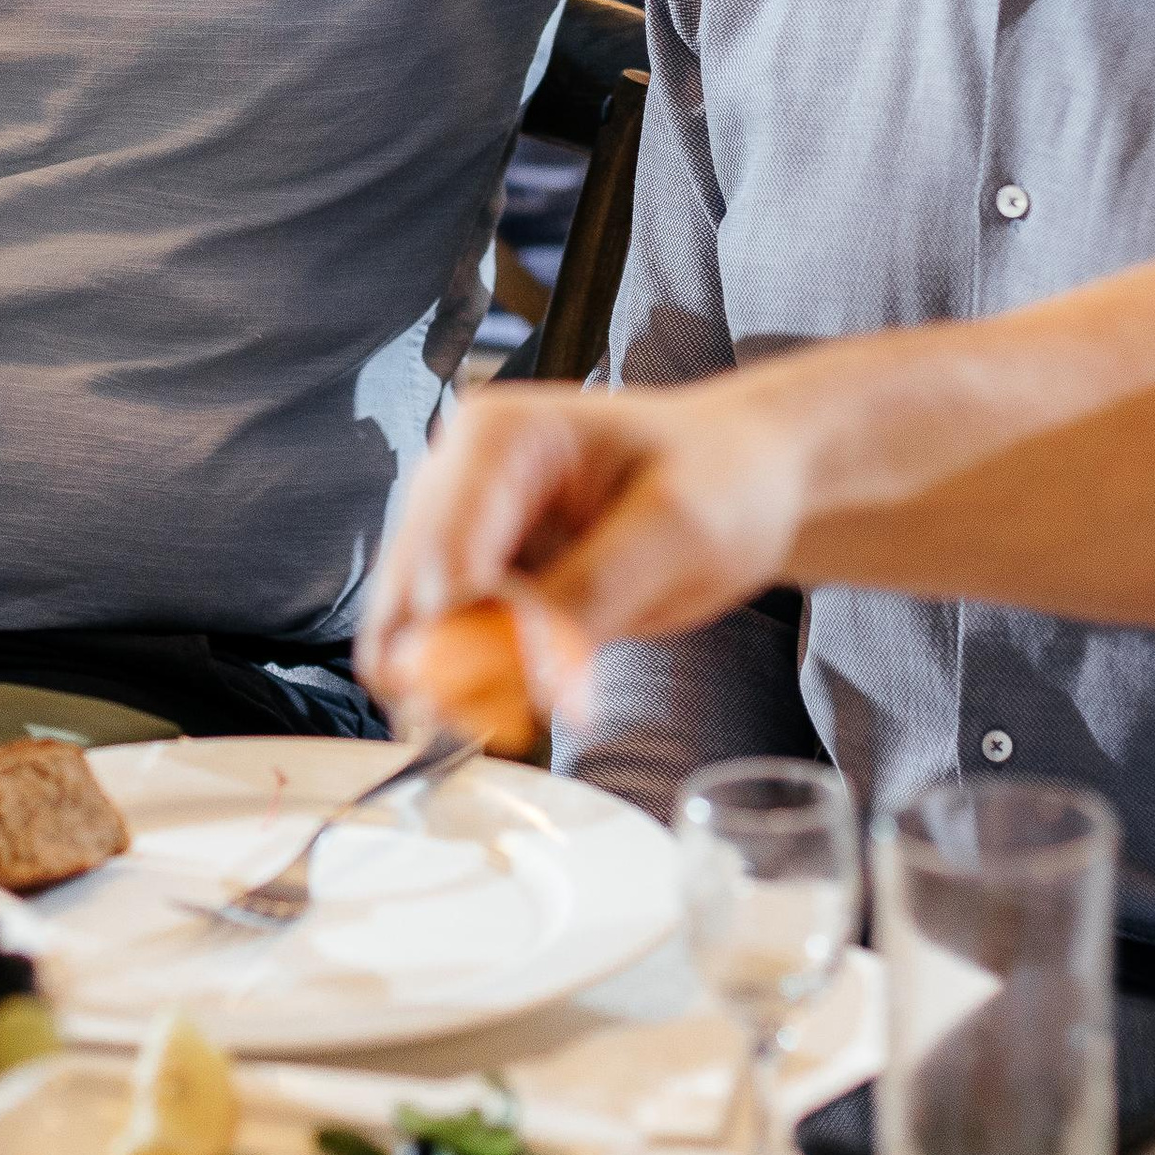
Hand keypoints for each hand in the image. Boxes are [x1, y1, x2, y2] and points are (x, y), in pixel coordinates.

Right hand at [357, 374, 811, 702]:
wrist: (747, 482)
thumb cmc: (721, 478)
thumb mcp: (675, 529)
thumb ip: (588, 595)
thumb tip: (513, 673)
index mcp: (494, 439)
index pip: (439, 557)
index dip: (464, 641)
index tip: (524, 690)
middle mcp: (456, 479)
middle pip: (407, 598)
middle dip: (451, 670)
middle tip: (519, 715)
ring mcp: (461, 532)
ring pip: (409, 633)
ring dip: (456, 687)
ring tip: (529, 706)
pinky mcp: (477, 581)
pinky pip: (441, 651)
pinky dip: (471, 688)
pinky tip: (522, 699)